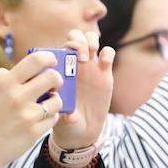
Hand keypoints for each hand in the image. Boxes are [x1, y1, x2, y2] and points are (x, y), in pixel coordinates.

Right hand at [0, 49, 63, 167]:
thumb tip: (15, 69)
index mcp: (6, 84)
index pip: (36, 60)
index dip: (49, 58)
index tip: (51, 62)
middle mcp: (18, 97)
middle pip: (53, 77)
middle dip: (56, 79)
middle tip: (53, 84)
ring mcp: (28, 116)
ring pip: (57, 100)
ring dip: (55, 100)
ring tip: (46, 104)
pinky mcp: (35, 132)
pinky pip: (54, 118)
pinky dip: (50, 117)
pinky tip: (40, 119)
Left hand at [48, 30, 114, 151]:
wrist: (82, 130)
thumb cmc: (66, 122)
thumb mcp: (63, 119)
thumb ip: (65, 115)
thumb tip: (70, 115)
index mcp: (60, 71)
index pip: (59, 46)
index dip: (63, 47)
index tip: (67, 59)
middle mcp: (74, 64)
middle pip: (76, 36)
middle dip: (78, 40)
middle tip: (81, 56)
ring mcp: (90, 67)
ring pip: (91, 39)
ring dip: (91, 40)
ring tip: (91, 54)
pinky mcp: (105, 73)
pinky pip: (108, 53)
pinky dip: (107, 52)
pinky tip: (105, 63)